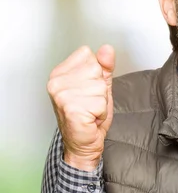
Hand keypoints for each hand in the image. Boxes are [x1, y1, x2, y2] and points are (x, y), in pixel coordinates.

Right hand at [47, 45, 114, 170]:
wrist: (83, 143)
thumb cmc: (89, 115)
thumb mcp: (100, 85)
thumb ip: (104, 66)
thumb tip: (107, 49)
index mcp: (60, 73)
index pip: (88, 54)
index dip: (96, 72)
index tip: (89, 89)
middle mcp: (56, 82)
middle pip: (95, 69)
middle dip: (100, 88)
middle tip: (91, 102)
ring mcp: (62, 96)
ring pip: (100, 86)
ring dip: (101, 102)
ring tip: (91, 110)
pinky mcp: (71, 109)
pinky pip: (100, 102)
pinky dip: (101, 112)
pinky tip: (90, 118)